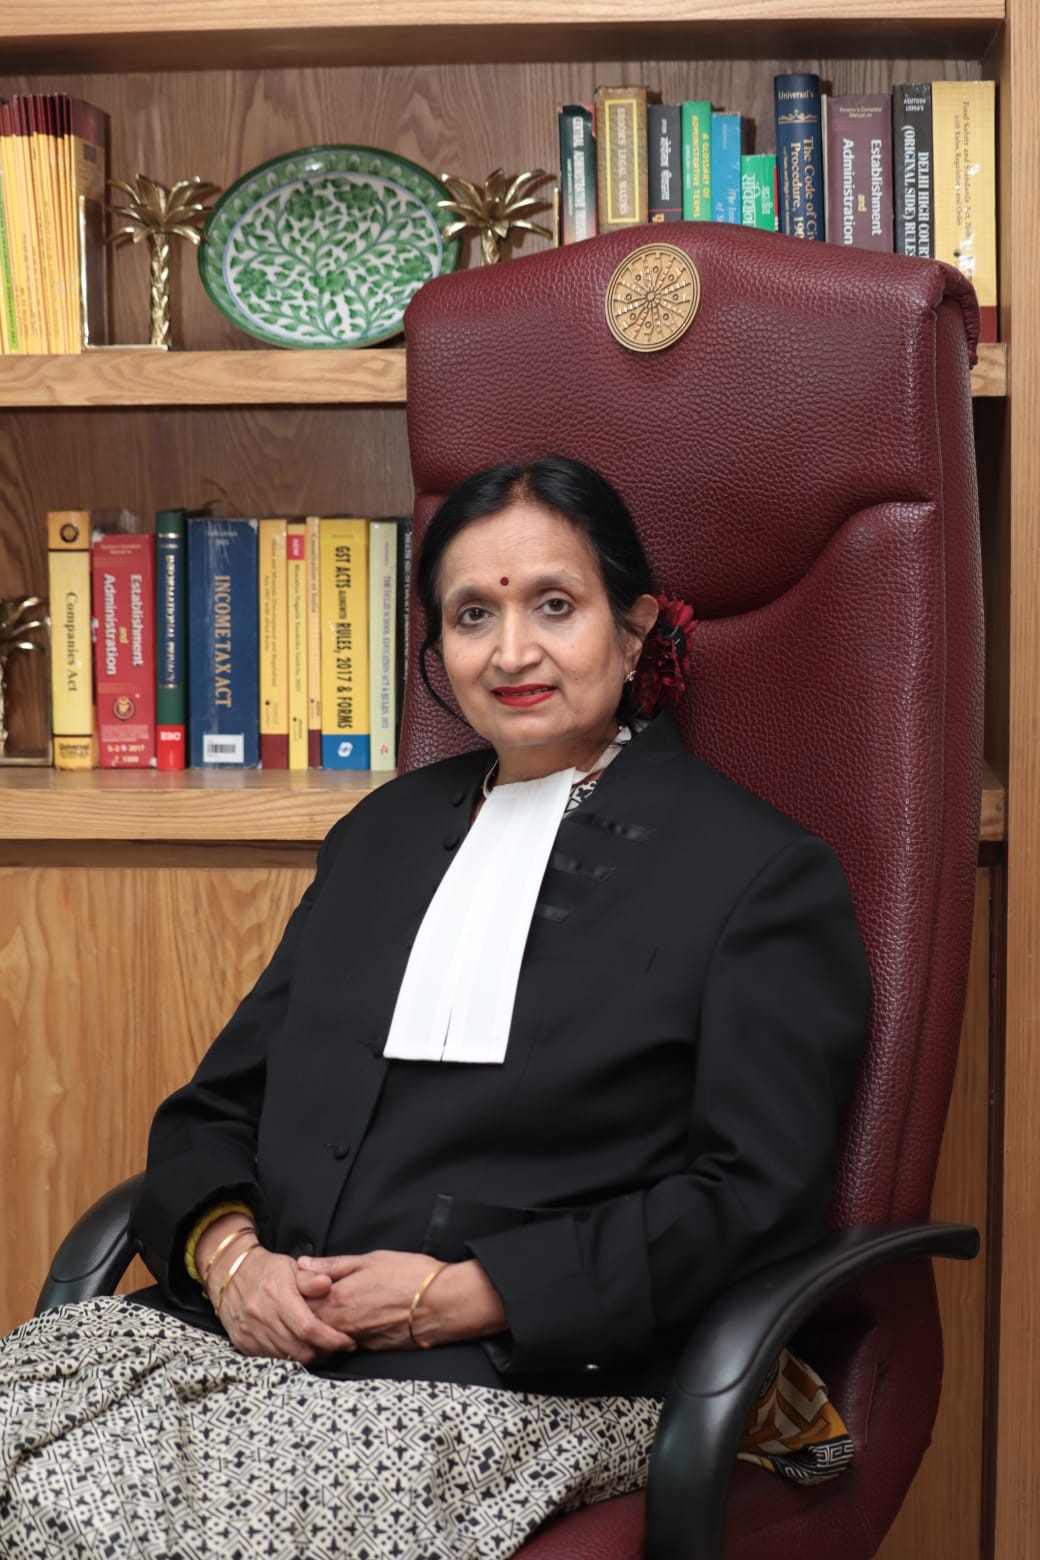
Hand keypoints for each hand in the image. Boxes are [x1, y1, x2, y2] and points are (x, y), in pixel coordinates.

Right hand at [203, 1232, 356, 1364]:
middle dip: (324, 1352)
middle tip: (337, 1345)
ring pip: (287, 1359)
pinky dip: (288, 1357)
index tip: (348, 1342)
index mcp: (278, 1296)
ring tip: (321, 1347)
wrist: (229, 1275)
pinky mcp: (243, 1344)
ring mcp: (251, 1333)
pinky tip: (298, 1347)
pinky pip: (271, 1360)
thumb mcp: (291, 1266)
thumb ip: (311, 1277)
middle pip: (300, 1349)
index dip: (331, 1339)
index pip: (309, 1327)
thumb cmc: (268, 1270)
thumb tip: (327, 1284)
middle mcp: (262, 1317)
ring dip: (308, 1357)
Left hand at [298, 1250, 506, 1350]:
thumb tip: (303, 1263)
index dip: (295, 1297)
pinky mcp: (372, 1350)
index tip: (293, 1291)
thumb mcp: (371, 1259)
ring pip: (327, 1338)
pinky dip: (341, 1339)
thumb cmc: (410, 1275)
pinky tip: (349, 1327)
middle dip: (303, 1317)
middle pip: (310, 1325)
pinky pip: (347, 1346)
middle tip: (300, 1307)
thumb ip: (334, 1264)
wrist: (443, 1304)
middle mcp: (343, 1323)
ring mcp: (357, 1340)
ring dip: (321, 1330)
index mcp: (338, 1297)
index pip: (301, 1303)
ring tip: (324, 1317)